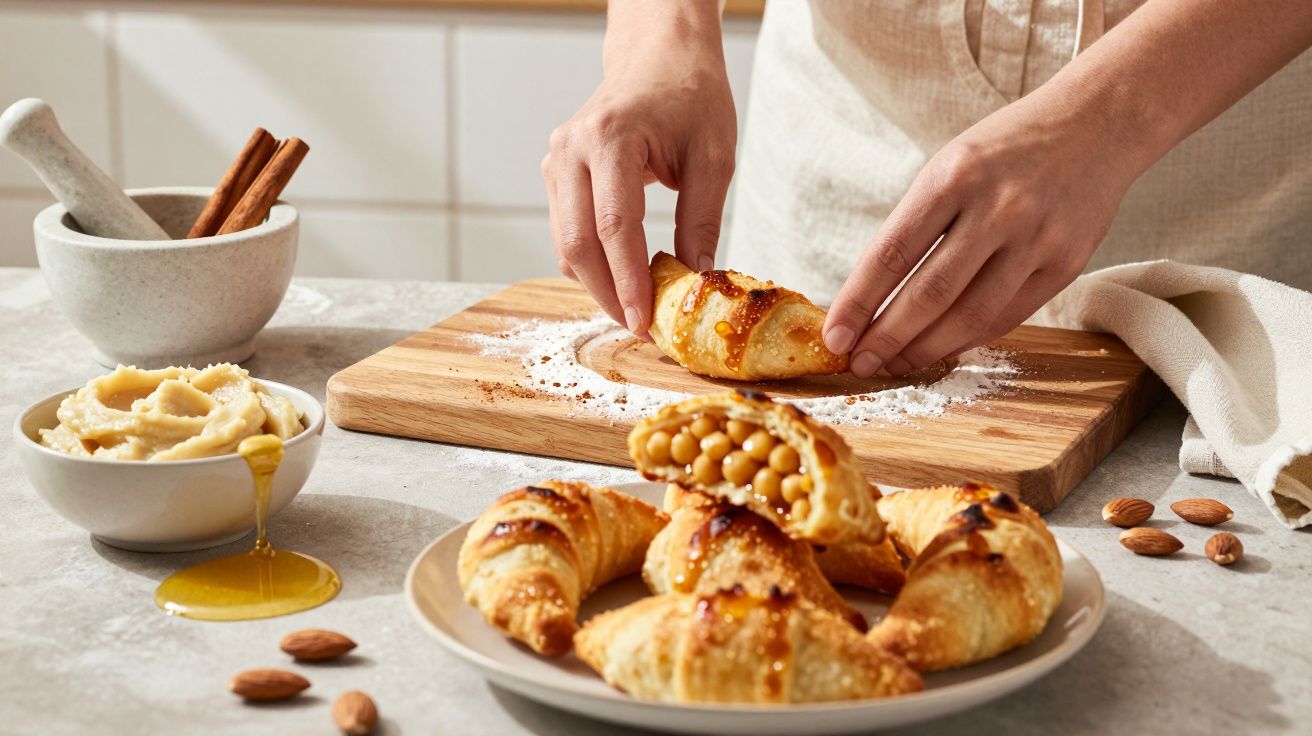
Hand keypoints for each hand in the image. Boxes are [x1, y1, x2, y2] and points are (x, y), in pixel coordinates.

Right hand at [543, 2, 735, 336]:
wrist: (658, 56)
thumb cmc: (691, 96)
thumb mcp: (714, 156)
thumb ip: (701, 219)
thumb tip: (695, 281)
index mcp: (610, 139)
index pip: (614, 227)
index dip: (628, 282)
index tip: (646, 322)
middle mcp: (571, 150)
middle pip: (577, 244)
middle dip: (607, 294)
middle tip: (641, 328)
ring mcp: (556, 161)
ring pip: (564, 244)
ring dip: (597, 283)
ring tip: (636, 309)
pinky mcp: (556, 174)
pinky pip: (565, 231)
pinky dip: (590, 262)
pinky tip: (621, 278)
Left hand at [823, 92, 1143, 376]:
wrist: (1096, 125)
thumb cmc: (1006, 150)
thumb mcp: (949, 166)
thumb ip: (915, 227)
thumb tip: (868, 297)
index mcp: (952, 177)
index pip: (891, 254)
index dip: (857, 303)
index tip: (833, 337)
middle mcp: (996, 208)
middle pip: (928, 293)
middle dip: (886, 337)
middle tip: (859, 363)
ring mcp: (1035, 238)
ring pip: (969, 315)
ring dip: (924, 349)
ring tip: (895, 365)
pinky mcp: (1066, 263)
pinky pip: (1006, 316)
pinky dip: (967, 339)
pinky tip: (940, 349)